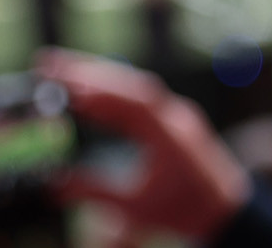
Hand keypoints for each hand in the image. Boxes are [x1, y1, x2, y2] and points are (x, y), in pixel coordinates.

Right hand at [38, 50, 251, 240]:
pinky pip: (139, 99)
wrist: (224, 209)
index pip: (135, 102)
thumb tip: (52, 186)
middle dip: (89, 71)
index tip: (66, 85)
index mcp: (172, 134)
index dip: (101, 92)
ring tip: (58, 69)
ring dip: (99, 76)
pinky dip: (112, 93)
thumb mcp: (136, 206)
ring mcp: (174, 115)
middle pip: (131, 85)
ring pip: (134, 87)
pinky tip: (85, 92)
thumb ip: (95, 192)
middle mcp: (175, 116)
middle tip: (47, 62)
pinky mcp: (170, 119)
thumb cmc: (185, 209)